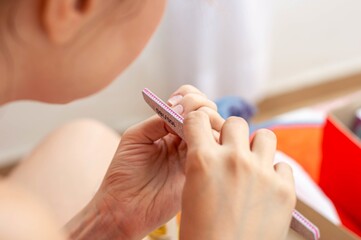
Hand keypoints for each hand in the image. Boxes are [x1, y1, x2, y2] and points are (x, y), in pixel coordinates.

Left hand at [94, 85, 219, 238]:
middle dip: (198, 105)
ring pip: (214, 128)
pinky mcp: (199, 171)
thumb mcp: (136, 137)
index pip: (189, 103)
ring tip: (188, 127)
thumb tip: (180, 109)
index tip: (174, 103)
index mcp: (169, 130)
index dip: (188, 97)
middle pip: (206, 112)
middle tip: (181, 113)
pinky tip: (194, 140)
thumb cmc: (124, 174)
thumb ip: (158, 120)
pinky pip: (213, 150)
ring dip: (205, 120)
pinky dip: (209, 139)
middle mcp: (184, 140)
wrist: (123, 207)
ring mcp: (193, 154)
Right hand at [180, 111, 295, 239]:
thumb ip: (202, 163)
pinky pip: (283, 166)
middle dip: (230, 134)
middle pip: (235, 123)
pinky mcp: (284, 189)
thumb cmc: (202, 233)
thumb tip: (211, 148)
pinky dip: (274, 173)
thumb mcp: (190, 191)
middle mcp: (234, 160)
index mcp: (203, 160)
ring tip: (251, 164)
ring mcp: (262, 173)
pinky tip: (265, 188)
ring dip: (256, 146)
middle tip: (228, 150)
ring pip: (265, 135)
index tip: (201, 128)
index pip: (198, 120)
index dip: (198, 123)